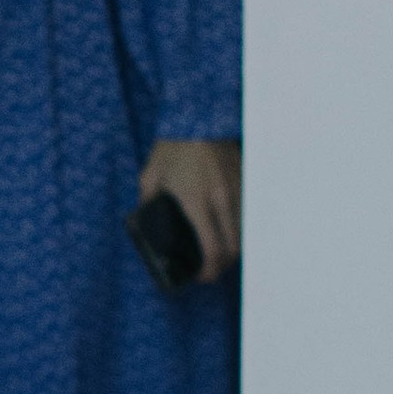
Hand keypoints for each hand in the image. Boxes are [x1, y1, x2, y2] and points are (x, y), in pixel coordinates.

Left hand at [140, 137, 240, 281]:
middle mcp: (221, 199)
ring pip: (244, 232)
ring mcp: (237, 190)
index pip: (212, 248)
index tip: (201, 276)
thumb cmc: (173, 147)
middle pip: (234, 247)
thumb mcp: (151, 175)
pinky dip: (240, 228)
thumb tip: (144, 218)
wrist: (199, 117)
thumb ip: (147, 200)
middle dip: (223, 266)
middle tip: (210, 271)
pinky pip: (247, 214)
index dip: (209, 270)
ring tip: (219, 253)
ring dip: (234, 248)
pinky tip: (228, 230)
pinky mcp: (245, 181)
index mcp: (196, 202)